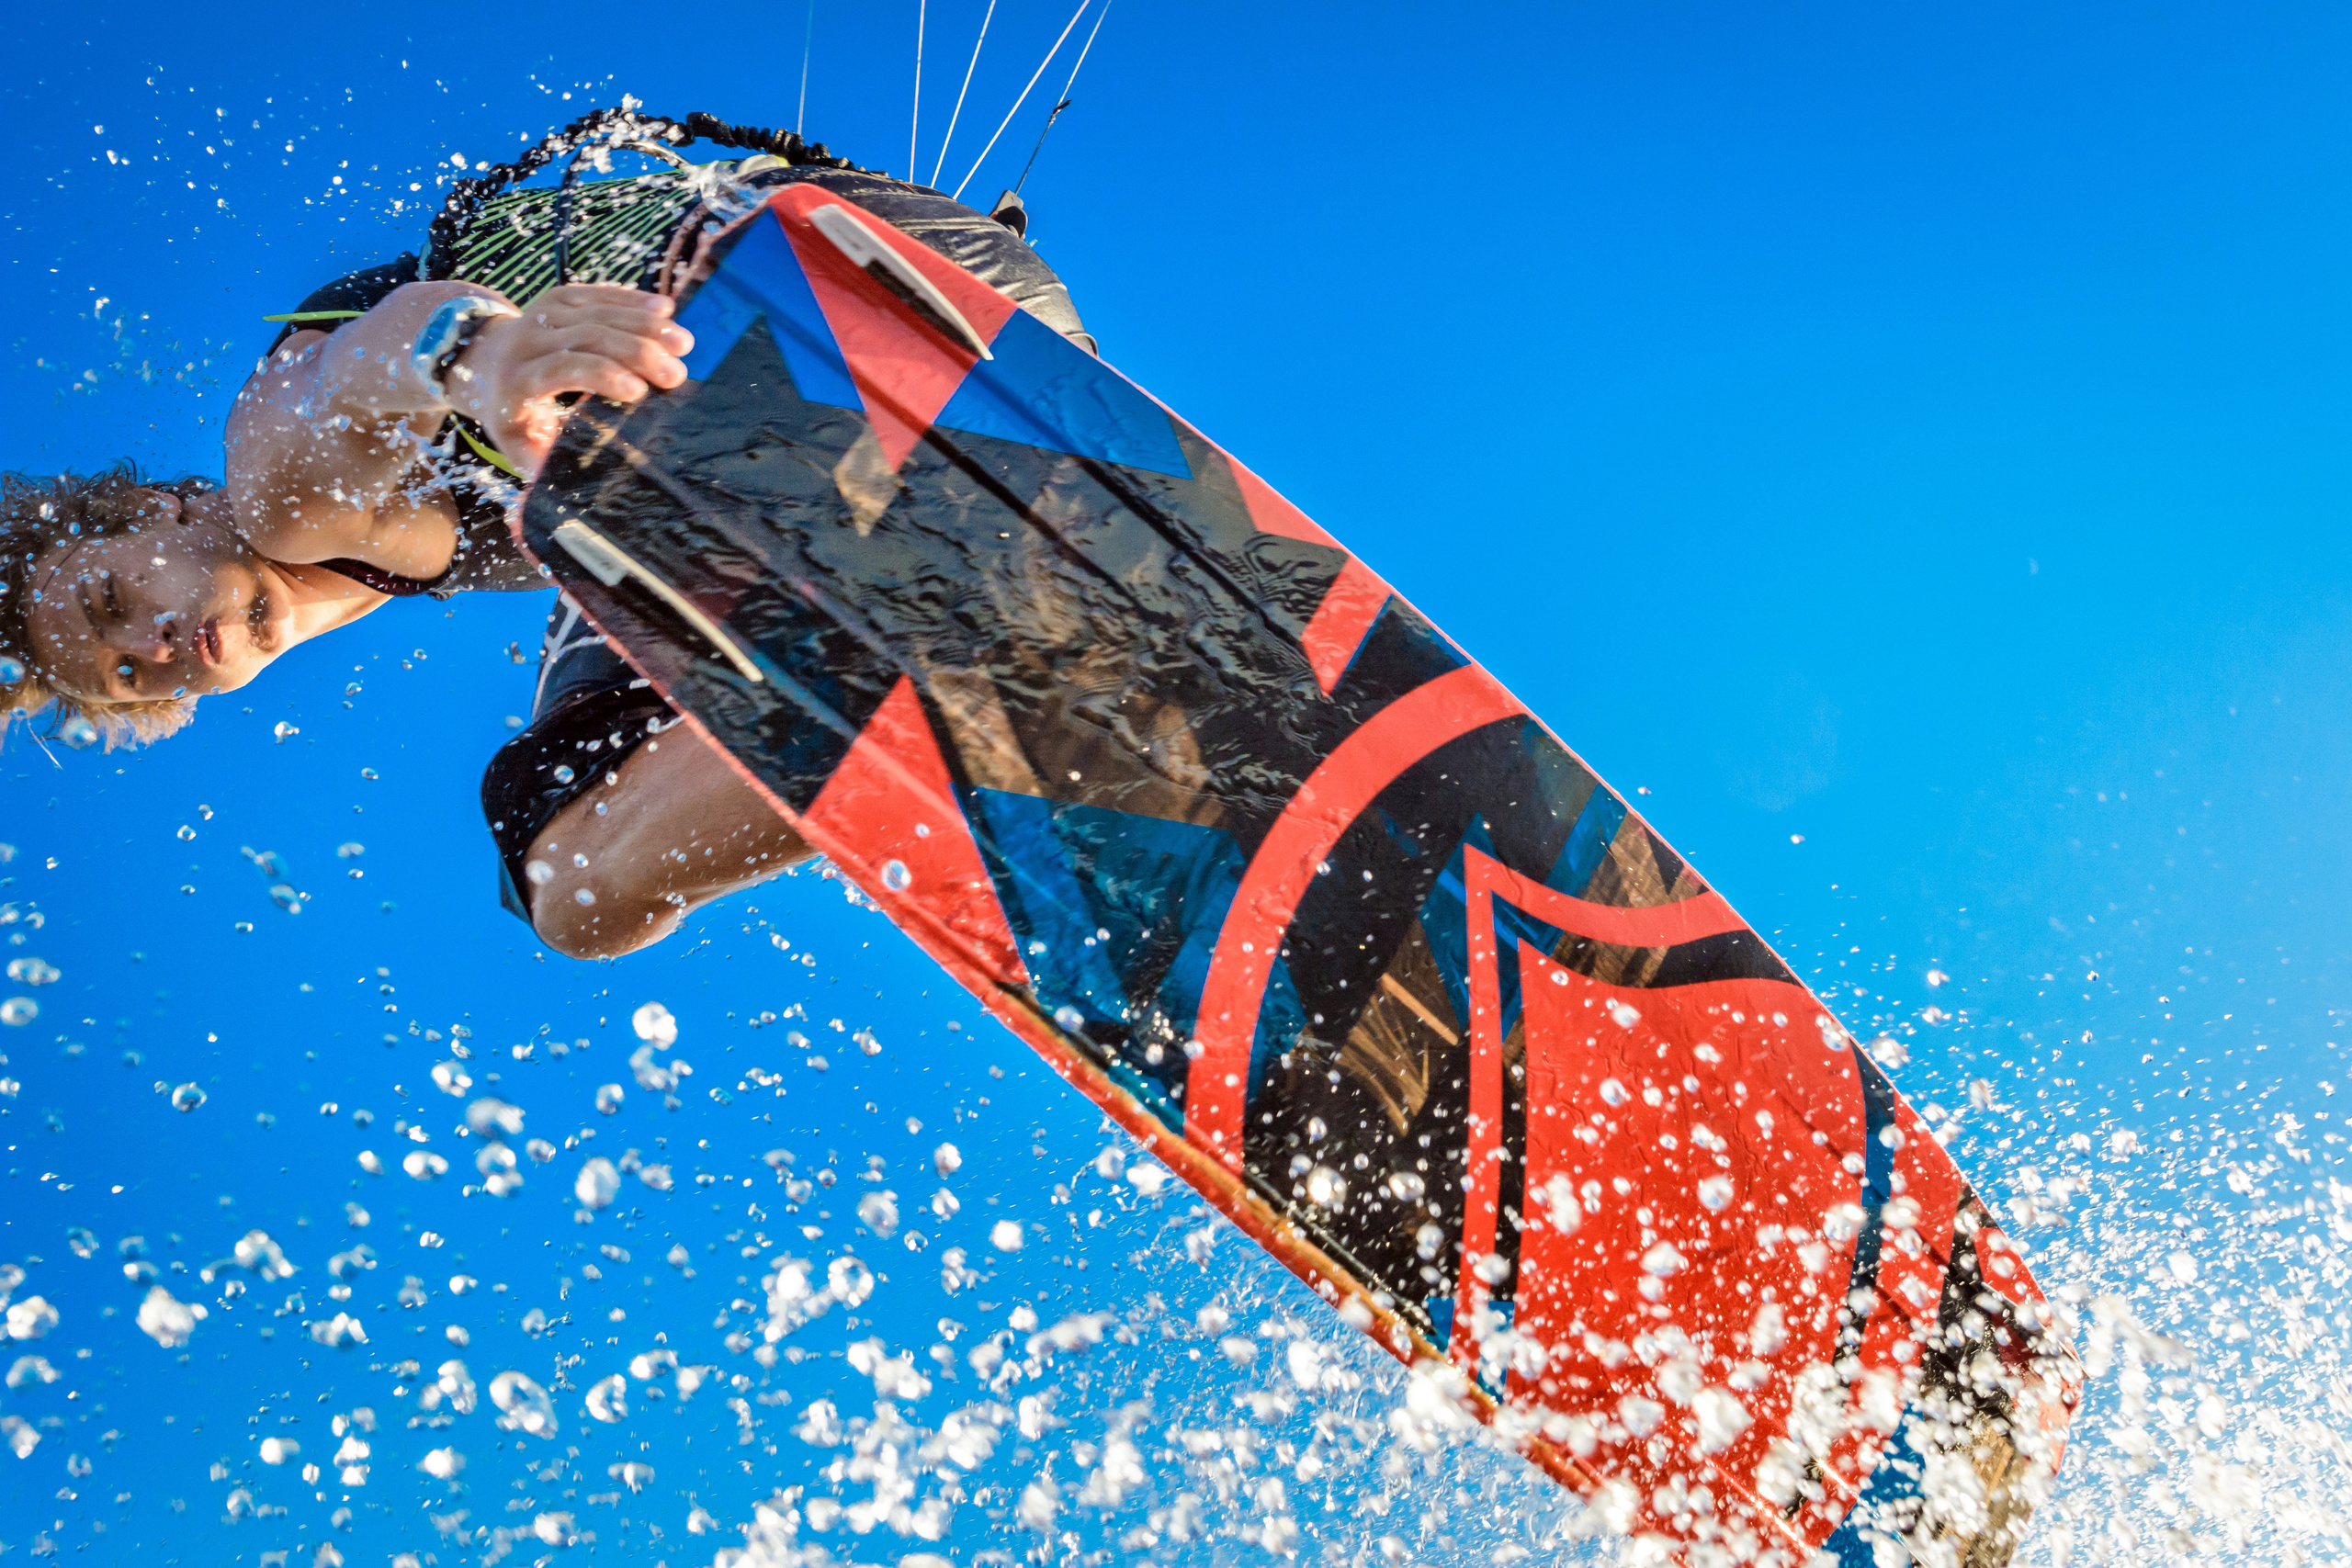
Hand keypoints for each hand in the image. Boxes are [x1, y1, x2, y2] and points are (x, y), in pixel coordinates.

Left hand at [446, 285, 692, 476]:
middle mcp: (529, 339)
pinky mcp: (559, 297)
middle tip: (676, 373)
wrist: (480, 359)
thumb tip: (558, 487)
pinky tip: (665, 309)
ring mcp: (544, 313)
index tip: (640, 392)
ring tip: (684, 343)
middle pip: (588, 336)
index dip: (602, 375)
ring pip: (599, 311)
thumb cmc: (507, 409)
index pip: (562, 368)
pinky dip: (634, 300)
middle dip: (637, 352)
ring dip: (646, 324)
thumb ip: (537, 462)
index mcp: (518, 379)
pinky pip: (600, 293)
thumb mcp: (512, 440)